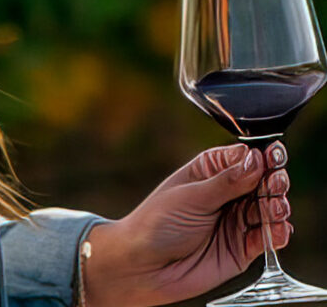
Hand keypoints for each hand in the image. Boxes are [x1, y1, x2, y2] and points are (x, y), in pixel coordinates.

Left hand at [83, 142, 290, 306]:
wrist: (144, 266)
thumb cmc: (156, 224)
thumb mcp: (190, 197)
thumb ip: (226, 182)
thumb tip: (256, 159)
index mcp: (209, 172)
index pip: (243, 159)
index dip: (260, 157)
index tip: (272, 156)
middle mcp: (227, 195)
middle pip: (262, 183)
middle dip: (273, 180)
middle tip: (275, 182)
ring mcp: (236, 221)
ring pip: (269, 210)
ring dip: (277, 206)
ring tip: (274, 206)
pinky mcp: (242, 248)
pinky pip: (268, 239)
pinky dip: (277, 234)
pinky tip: (278, 229)